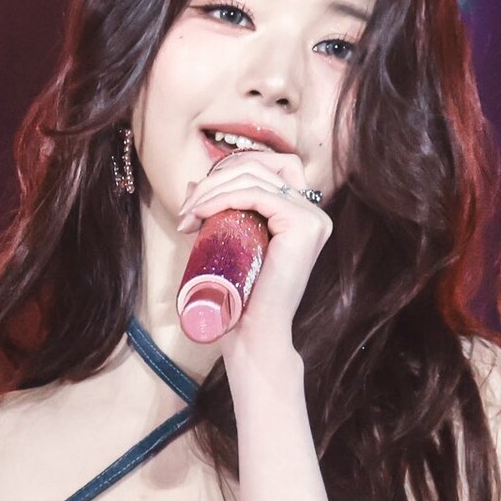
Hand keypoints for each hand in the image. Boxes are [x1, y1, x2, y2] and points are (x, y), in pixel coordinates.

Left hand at [175, 148, 330, 363]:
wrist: (254, 335)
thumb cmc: (240, 297)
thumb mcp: (226, 242)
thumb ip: (216, 211)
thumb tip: (195, 182)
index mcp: (301, 214)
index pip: (266, 167)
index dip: (228, 173)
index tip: (195, 203)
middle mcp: (313, 213)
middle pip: (261, 165)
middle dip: (216, 179)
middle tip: (187, 209)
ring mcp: (313, 218)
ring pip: (255, 177)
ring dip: (213, 190)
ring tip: (188, 216)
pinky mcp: (304, 225)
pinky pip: (257, 194)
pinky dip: (223, 198)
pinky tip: (202, 213)